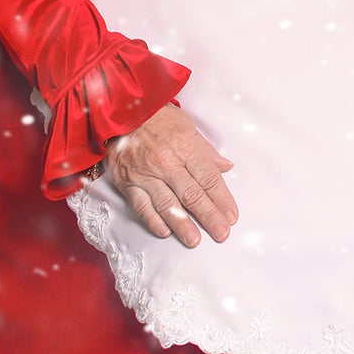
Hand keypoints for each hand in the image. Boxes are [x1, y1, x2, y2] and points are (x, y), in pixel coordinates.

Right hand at [104, 105, 237, 247]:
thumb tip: (226, 167)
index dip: (222, 199)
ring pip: (167, 204)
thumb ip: (206, 151)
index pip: (208, 178)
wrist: (121, 112)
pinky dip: (153, 220)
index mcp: (186, 147)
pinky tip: (165, 231)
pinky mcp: (127, 182)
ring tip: (195, 240)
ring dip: (183, 224)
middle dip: (209, 216)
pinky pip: (141, 205)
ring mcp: (146, 174)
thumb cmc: (157, 118)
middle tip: (222, 234)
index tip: (232, 216)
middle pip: (192, 194)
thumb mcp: (188, 126)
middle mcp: (166, 162)